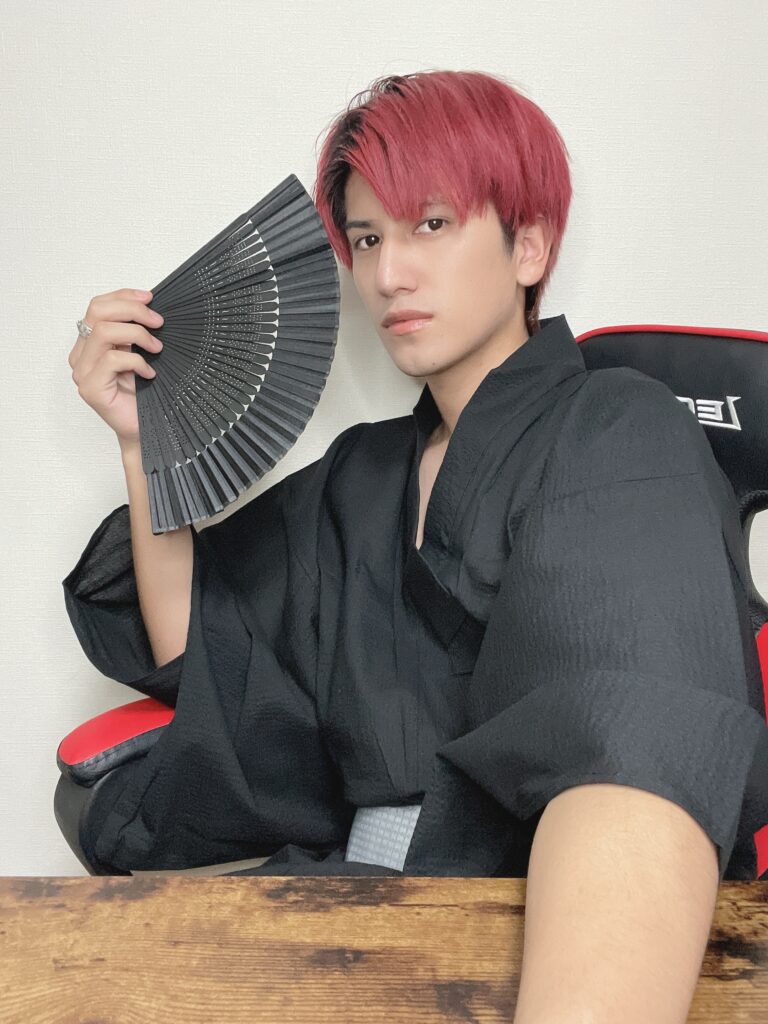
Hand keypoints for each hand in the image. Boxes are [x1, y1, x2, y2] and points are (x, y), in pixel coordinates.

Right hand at [68, 287, 163, 447]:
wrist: (144, 430)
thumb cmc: (144, 395)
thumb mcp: (140, 354)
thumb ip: (134, 332)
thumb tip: (149, 305)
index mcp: (90, 343)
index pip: (98, 306)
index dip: (124, 296)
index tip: (150, 297)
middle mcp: (81, 355)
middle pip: (97, 312)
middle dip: (132, 310)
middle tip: (158, 322)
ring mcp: (83, 372)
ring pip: (103, 332)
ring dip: (137, 334)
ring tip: (157, 348)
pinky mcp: (90, 388)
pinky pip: (112, 360)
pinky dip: (136, 361)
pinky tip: (149, 373)